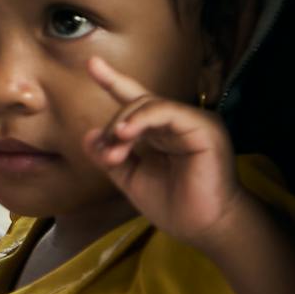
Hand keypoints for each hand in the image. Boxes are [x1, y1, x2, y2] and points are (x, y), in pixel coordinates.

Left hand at [83, 55, 246, 247]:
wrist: (205, 229)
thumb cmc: (175, 207)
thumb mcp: (132, 180)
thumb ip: (111, 157)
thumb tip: (89, 136)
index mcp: (162, 132)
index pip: (135, 100)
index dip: (113, 81)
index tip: (92, 65)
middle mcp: (177, 122)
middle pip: (137, 101)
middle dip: (114, 124)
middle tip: (108, 153)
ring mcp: (193, 122)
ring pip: (149, 104)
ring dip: (124, 123)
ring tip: (116, 146)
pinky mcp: (204, 127)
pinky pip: (168, 111)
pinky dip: (143, 119)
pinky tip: (127, 134)